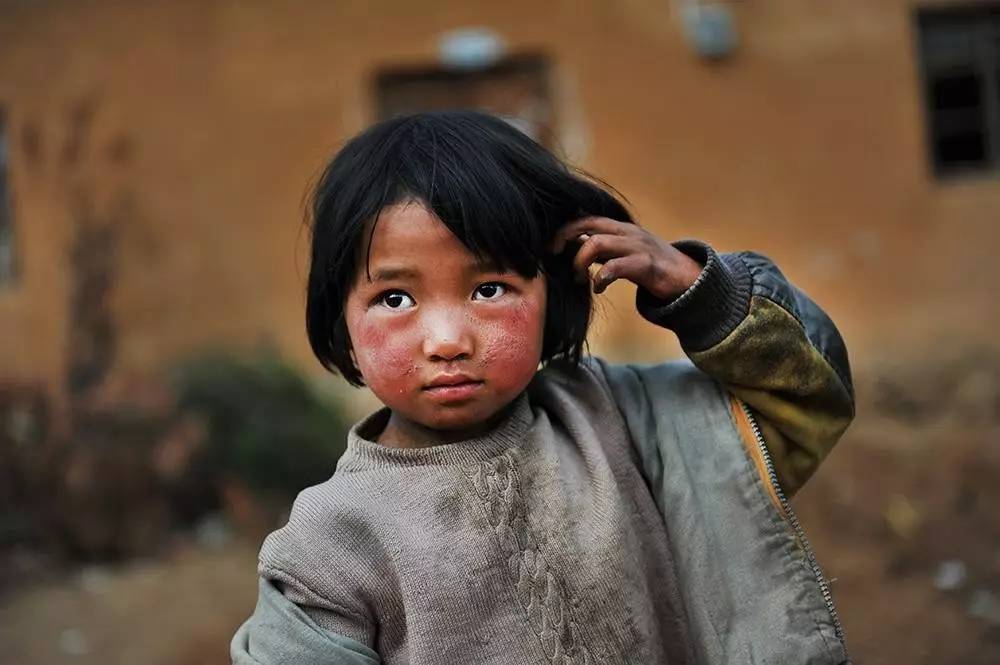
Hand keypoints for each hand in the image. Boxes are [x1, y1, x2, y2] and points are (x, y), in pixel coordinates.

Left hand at [551, 216, 703, 298]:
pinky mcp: (646, 264)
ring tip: (576, 278)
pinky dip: (600, 278)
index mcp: (619, 229)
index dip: (565, 229)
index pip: (586, 218)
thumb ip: (601, 250)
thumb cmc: (651, 267)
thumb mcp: (623, 254)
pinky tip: (598, 289)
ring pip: (597, 242)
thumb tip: (572, 250)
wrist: (688, 278)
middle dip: (565, 237)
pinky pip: (615, 267)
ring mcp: (636, 246)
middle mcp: (626, 232)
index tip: (551, 247)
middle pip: (587, 224)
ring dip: (579, 261)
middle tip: (555, 256)